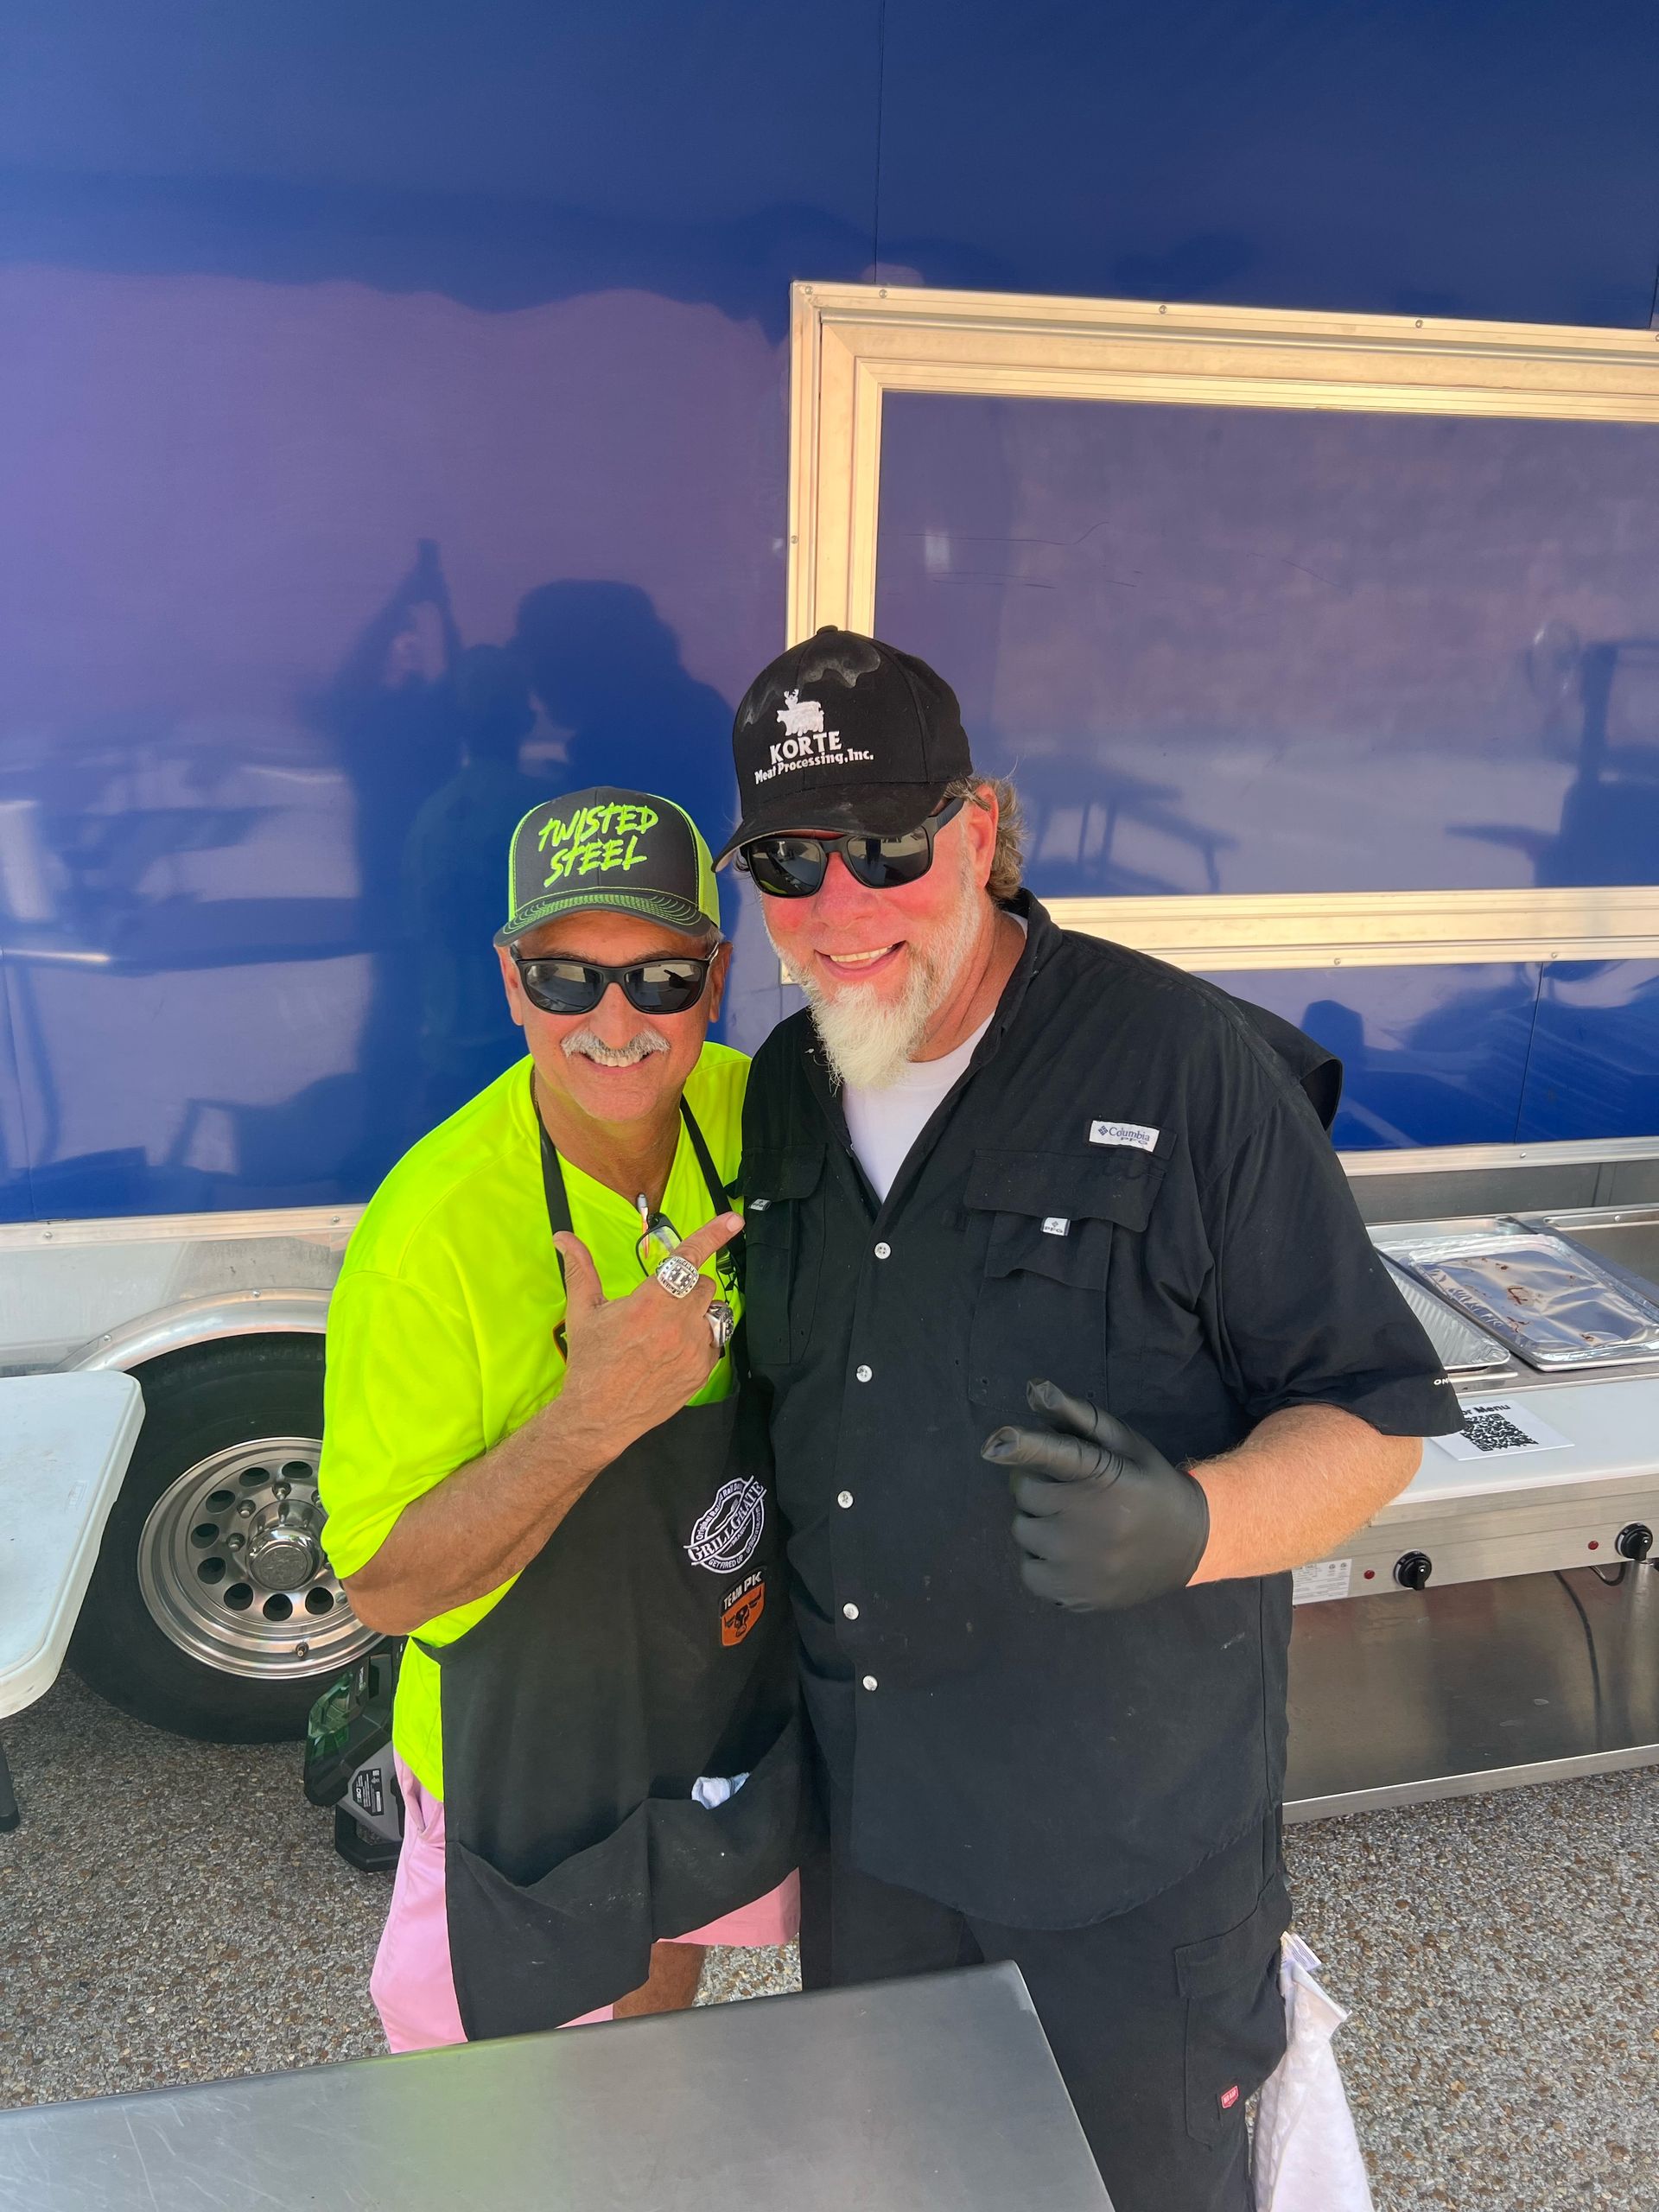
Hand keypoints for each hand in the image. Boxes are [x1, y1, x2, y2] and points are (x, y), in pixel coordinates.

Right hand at [552, 1212, 743, 1464]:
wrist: (599, 1416)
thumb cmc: (590, 1361)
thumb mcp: (583, 1312)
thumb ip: (580, 1270)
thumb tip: (563, 1236)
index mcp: (649, 1302)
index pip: (688, 1259)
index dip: (713, 1235)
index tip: (734, 1220)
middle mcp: (678, 1323)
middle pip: (703, 1284)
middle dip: (687, 1286)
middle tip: (662, 1303)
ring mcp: (695, 1348)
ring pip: (712, 1312)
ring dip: (695, 1312)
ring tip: (667, 1331)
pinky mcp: (704, 1370)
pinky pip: (715, 1339)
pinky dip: (701, 1338)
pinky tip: (675, 1352)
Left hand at [981, 1379, 1209, 1611]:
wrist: (1192, 1544)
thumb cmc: (1149, 1485)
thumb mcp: (1125, 1444)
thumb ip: (1079, 1416)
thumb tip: (1034, 1389)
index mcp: (1107, 1477)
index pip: (1055, 1455)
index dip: (1021, 1446)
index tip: (994, 1442)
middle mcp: (1093, 1521)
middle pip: (1025, 1494)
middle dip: (1038, 1488)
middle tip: (1069, 1494)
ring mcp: (1083, 1564)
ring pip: (1023, 1532)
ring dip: (1038, 1524)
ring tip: (1073, 1525)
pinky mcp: (1078, 1595)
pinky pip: (1029, 1573)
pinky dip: (1040, 1561)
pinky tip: (1070, 1554)